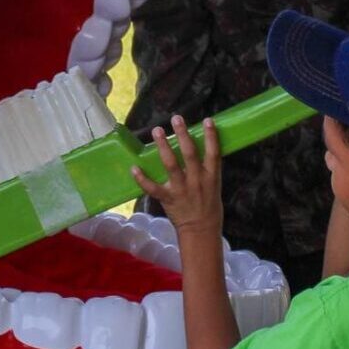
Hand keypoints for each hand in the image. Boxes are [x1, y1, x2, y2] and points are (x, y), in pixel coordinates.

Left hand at [132, 115, 222, 237]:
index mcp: (211, 176)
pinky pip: (153, 188)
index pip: (213, 153)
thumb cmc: (208, 204)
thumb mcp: (214, 184)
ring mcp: (181, 189)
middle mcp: (197, 180)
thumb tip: (200, 146)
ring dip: (163, 147)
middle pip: (190, 154)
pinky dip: (142, 179)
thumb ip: (207, 167)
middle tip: (176, 118)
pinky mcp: (168, 198)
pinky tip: (134, 168)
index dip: (211, 136)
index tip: (207, 120)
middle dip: (182, 134)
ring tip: (156, 131)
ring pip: (171, 165)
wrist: (201, 230)